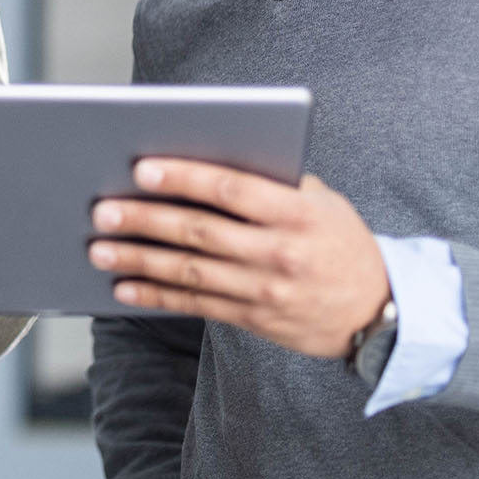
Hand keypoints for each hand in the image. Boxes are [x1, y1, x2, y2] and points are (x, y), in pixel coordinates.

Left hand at [89, 159, 389, 358]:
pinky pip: (196, 305)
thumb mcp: (321, 201)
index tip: (142, 169)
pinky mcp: (254, 318)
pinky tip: (124, 287)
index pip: (233, 189)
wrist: (380, 310)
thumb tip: (201, 159)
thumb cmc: (338, 240)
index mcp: (299, 212)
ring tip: (99, 249)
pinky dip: (156, 296)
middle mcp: (281, 253)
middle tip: (103, 210)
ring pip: (191, 272)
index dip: (185, 177)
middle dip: (146, 220)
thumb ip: (271, 182)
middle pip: (201, 232)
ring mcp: (266, 290)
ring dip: (140, 260)